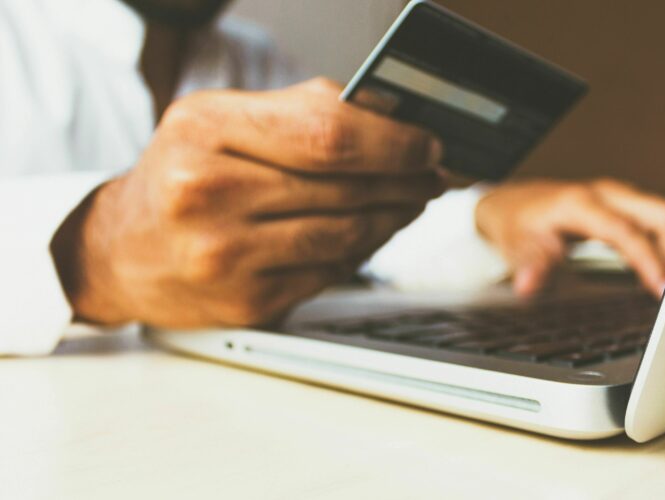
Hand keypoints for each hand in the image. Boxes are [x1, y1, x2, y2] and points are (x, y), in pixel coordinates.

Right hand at [52, 78, 443, 327]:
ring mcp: (225, 255)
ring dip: (393, 217)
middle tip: (432, 175)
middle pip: (345, 186)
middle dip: (406, 180)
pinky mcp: (246, 302)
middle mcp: (207, 193)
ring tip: (410, 201)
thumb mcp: (220, 121)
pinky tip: (371, 233)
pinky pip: (330, 272)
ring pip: (346, 235)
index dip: (394, 141)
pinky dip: (362, 251)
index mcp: (205, 130)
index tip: (428, 144)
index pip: (328, 134)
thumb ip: (301, 113)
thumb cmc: (181, 176)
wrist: (121, 250)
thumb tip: (391, 118)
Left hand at [475, 179, 664, 296]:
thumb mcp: (515, 245)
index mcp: (581, 203)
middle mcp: (607, 194)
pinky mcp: (627, 205)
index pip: (627, 231)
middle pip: (662, 214)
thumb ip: (529, 264)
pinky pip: (663, 219)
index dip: (649, 259)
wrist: (512, 203)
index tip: (663, 288)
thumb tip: (528, 285)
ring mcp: (620, 197)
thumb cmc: (516, 223)